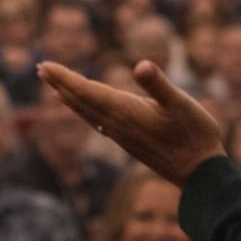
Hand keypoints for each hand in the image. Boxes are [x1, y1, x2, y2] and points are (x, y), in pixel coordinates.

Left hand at [37, 59, 222, 183]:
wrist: (200, 174)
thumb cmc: (195, 135)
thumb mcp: (181, 104)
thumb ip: (160, 85)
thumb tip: (141, 66)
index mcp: (126, 111)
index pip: (88, 91)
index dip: (65, 78)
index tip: (44, 66)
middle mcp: (118, 124)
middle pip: (81, 101)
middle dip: (60, 84)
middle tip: (40, 68)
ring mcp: (122, 135)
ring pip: (88, 113)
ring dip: (70, 97)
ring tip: (54, 86)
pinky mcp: (130, 141)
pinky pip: (98, 122)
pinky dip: (85, 111)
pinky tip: (85, 110)